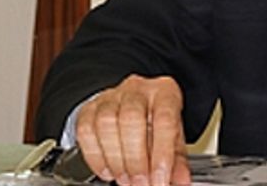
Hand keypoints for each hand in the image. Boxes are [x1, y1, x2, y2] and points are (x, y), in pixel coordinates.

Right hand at [74, 74, 191, 185]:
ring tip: (124, 180)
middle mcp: (137, 90)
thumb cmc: (156, 122)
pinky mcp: (89, 108)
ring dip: (115, 160)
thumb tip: (181, 181)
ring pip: (106, 123)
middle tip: (139, 184)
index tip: (159, 180)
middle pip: (131, 119)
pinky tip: (107, 171)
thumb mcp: (173, 138)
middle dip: (135, 160)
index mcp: (164, 93)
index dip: (162, 154)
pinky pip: (85, 131)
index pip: (164, 119)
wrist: (137, 107)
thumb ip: (177, 161)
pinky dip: (95, 157)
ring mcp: (111, 97)